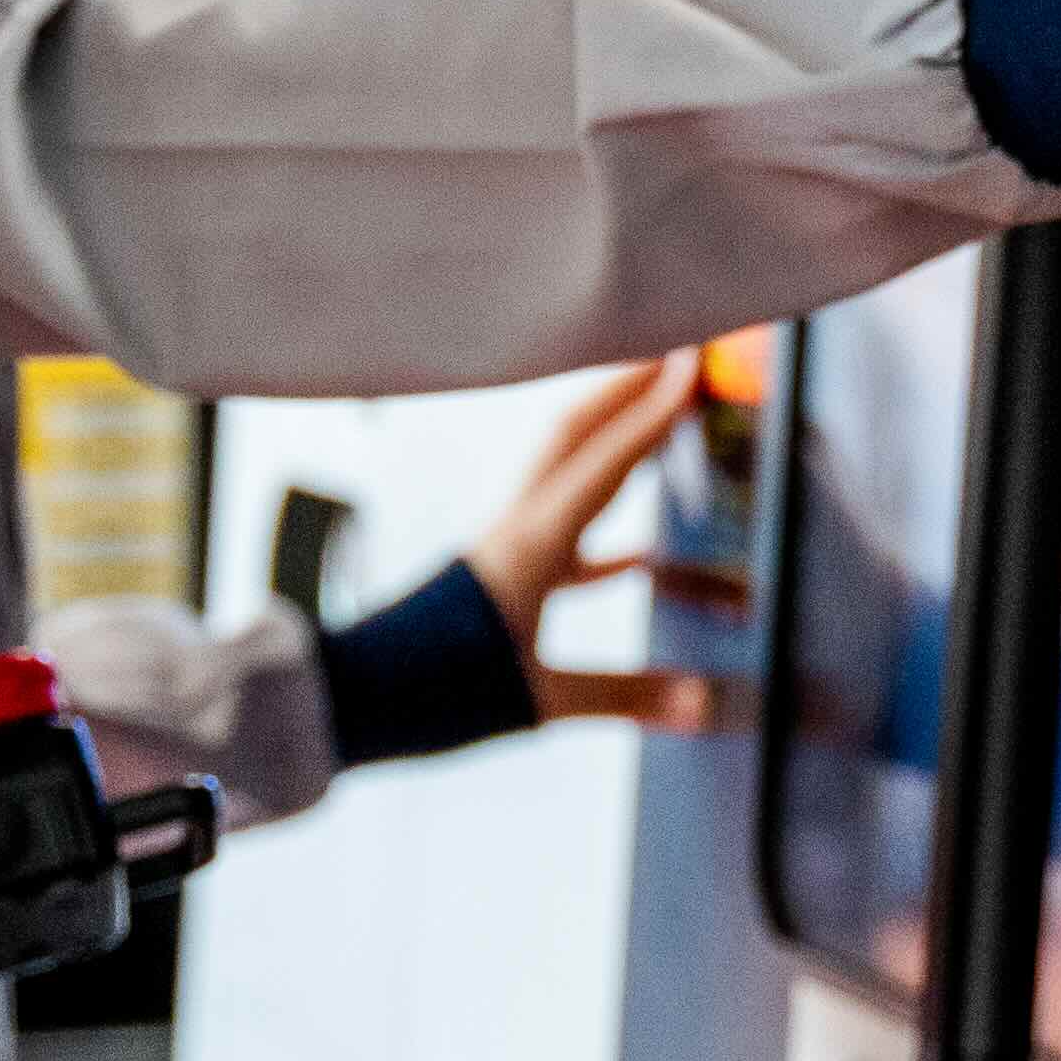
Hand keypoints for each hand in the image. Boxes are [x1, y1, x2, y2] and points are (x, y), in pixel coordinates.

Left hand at [454, 352, 735, 733]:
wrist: (353, 701)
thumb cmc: (433, 692)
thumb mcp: (537, 699)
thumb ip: (627, 698)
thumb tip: (706, 705)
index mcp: (531, 545)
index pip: (604, 461)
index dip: (654, 413)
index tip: (691, 364)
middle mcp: (520, 530)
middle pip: (576, 436)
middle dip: (626, 390)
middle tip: (678, 355)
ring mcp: (509, 551)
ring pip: (569, 474)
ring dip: (617, 441)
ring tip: (665, 422)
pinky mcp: (502, 582)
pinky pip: (569, 543)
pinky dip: (612, 540)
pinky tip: (648, 558)